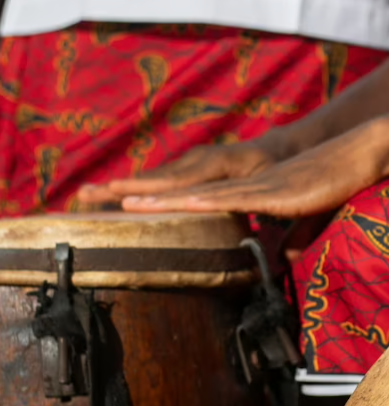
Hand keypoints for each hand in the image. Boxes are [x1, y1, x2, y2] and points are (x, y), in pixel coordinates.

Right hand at [77, 135, 288, 204]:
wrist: (278, 146)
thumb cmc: (282, 173)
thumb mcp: (281, 194)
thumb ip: (283, 225)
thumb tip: (286, 259)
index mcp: (222, 166)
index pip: (184, 184)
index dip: (155, 195)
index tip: (126, 202)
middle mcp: (201, 160)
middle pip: (157, 178)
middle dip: (121, 187)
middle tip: (87, 194)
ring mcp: (192, 161)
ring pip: (152, 177)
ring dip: (120, 186)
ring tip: (86, 194)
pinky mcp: (187, 166)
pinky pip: (158, 178)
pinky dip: (134, 185)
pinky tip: (111, 194)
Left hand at [117, 131, 380, 217]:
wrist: (362, 154)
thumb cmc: (340, 182)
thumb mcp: (310, 217)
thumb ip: (295, 237)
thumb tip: (286, 260)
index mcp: (249, 190)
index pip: (197, 198)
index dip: (162, 202)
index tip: (127, 207)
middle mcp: (245, 183)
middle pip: (185, 191)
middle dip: (142, 195)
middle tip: (100, 199)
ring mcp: (257, 185)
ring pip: (200, 193)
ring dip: (162, 198)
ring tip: (121, 202)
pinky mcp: (274, 191)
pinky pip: (230, 199)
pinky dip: (200, 203)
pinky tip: (176, 205)